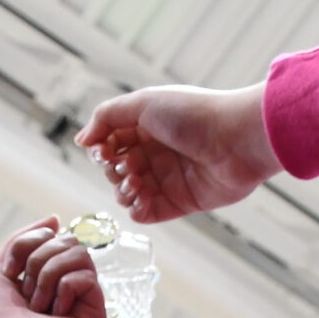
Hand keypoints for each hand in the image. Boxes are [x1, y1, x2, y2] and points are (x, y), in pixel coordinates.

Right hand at [76, 85, 276, 223]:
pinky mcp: (178, 203)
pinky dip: (136, 209)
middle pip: (114, 170)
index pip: (109, 143)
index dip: (101, 149)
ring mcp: (166, 179)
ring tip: (137, 182)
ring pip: (126, 193)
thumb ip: (106, 117)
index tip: (103, 150)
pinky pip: (145, 214)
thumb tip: (81, 140)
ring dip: (123, 190)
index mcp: (146, 127)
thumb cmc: (193, 114)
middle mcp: (154, 153)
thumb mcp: (143, 103)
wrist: (236, 139)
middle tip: (130, 165)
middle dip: (114, 170)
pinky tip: (142, 198)